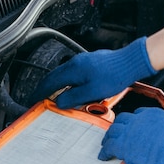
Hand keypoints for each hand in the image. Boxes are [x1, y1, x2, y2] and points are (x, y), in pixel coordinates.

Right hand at [31, 37, 156, 108]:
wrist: (130, 62)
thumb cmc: (114, 75)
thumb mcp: (92, 92)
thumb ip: (73, 98)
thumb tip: (59, 102)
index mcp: (73, 70)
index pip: (50, 83)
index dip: (40, 93)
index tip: (33, 100)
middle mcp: (75, 63)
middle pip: (54, 76)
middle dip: (45, 88)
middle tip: (39, 97)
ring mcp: (83, 61)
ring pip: (63, 74)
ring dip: (56, 84)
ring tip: (53, 94)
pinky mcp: (91, 62)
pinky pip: (73, 72)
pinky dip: (67, 81)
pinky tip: (71, 87)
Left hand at [99, 108, 163, 163]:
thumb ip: (161, 132)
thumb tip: (156, 140)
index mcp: (154, 114)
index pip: (138, 114)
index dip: (132, 123)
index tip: (131, 128)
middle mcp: (140, 119)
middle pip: (122, 120)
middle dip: (118, 127)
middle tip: (114, 134)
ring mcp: (131, 131)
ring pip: (113, 130)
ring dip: (109, 138)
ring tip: (106, 144)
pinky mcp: (125, 145)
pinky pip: (110, 146)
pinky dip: (105, 151)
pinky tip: (104, 155)